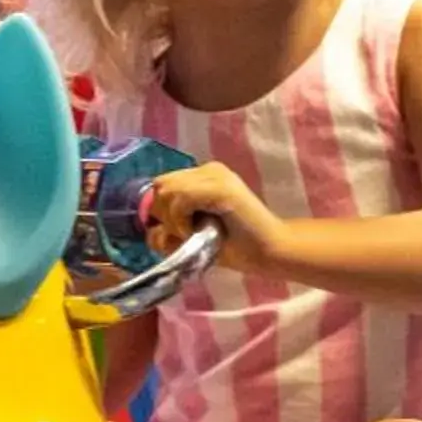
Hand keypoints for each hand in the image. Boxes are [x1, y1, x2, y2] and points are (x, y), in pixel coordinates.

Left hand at [143, 163, 287, 277]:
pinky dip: (183, 220)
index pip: (163, 185)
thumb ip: (170, 232)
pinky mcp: (221, 187)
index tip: (178, 233)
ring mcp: (215, 175)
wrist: (270, 252)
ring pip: (167, 191)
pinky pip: (181, 198)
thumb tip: (150, 231)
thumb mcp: (192, 239)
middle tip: (187, 233)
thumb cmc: (235, 248)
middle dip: (165, 214)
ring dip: (174, 219)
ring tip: (196, 232)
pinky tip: (201, 231)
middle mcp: (208, 170)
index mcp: (203, 177)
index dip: (162, 211)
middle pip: (160, 185)